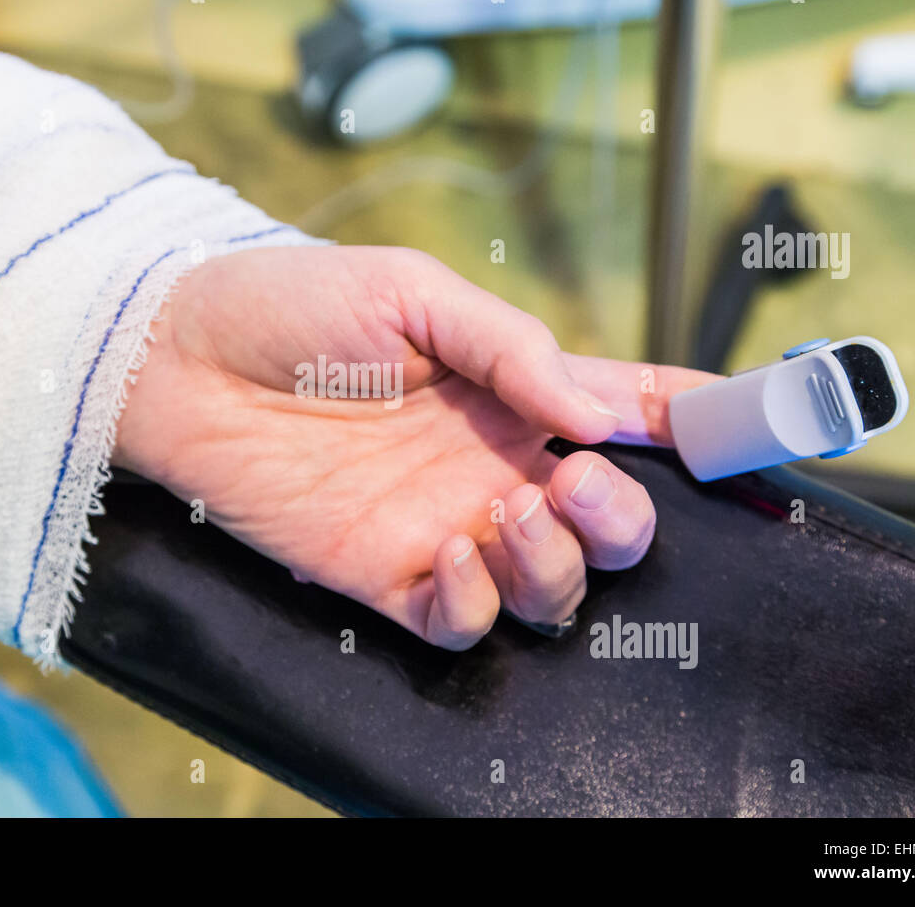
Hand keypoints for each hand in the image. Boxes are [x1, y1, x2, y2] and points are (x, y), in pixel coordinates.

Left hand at [115, 246, 715, 648]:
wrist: (176, 359)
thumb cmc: (290, 306)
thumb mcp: (411, 295)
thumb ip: (511, 349)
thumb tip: (599, 412)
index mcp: (511, 392)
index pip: (625, 413)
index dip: (692, 426)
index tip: (738, 430)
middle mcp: (492, 466)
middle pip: (608, 524)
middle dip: (623, 517)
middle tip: (576, 479)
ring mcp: (444, 526)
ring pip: (551, 587)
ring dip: (558, 562)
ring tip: (510, 509)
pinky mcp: (386, 575)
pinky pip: (466, 620)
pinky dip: (481, 599)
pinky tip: (455, 550)